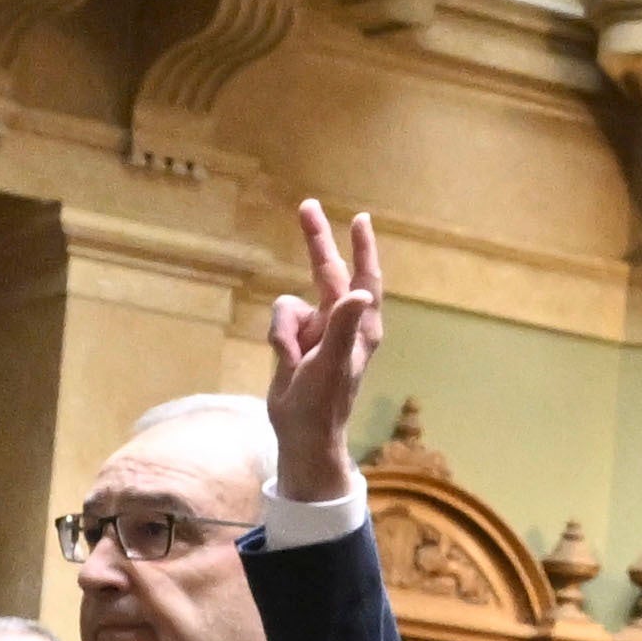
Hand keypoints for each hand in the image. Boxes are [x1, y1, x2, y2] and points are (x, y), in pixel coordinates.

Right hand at [265, 198, 384, 504]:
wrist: (302, 434)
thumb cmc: (323, 403)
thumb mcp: (332, 363)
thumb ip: (345, 326)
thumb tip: (359, 293)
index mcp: (361, 326)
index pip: (363, 278)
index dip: (362, 247)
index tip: (360, 218)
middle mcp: (343, 323)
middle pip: (326, 272)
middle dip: (316, 242)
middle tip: (306, 206)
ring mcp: (319, 331)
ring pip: (290, 305)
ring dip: (285, 330)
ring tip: (294, 360)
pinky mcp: (298, 342)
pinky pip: (279, 324)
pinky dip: (277, 340)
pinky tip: (285, 363)